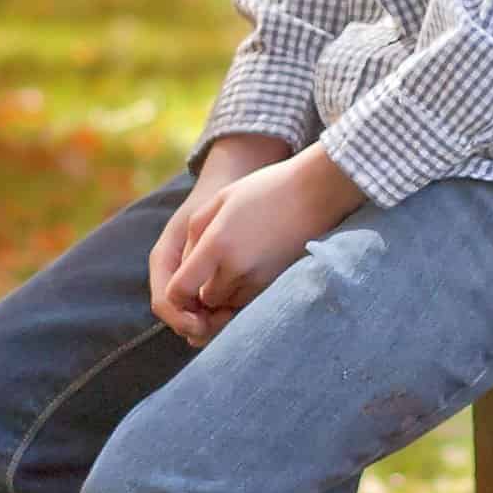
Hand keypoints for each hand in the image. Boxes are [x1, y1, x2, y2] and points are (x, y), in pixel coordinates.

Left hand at [149, 134, 286, 334]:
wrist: (316, 193)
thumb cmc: (265, 190)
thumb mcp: (219, 201)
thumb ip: (194, 236)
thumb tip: (184, 270)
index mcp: (216, 244)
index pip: (180, 291)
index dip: (175, 296)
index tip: (182, 286)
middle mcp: (236, 268)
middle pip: (205, 301)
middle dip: (201, 292)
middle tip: (207, 270)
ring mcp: (259, 278)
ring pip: (227, 303)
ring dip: (223, 293)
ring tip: (230, 263)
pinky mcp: (276, 283)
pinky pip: (248, 300)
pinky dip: (242, 291)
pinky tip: (248, 266)